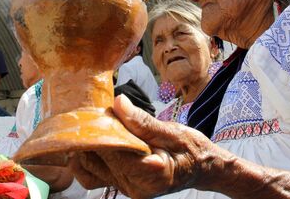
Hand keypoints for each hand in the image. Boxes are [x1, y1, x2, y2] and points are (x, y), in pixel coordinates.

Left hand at [69, 95, 221, 198]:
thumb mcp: (173, 132)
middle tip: (95, 114)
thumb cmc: (192, 150)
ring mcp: (126, 187)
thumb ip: (143, 121)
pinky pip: (94, 173)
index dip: (101, 132)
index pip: (113, 153)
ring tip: (96, 126)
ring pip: (89, 169)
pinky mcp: (121, 184)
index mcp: (150, 174)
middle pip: (97, 161)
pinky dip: (91, 155)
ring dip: (87, 146)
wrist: (201, 168)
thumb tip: (118, 102)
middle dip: (92, 137)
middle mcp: (134, 186)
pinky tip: (99, 139)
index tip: (98, 112)